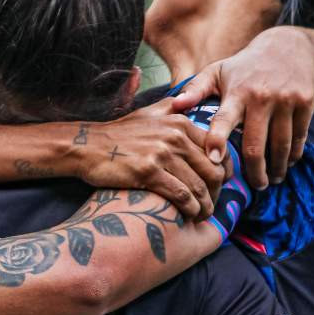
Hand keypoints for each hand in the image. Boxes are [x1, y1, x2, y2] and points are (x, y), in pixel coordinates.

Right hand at [77, 98, 225, 220]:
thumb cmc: (119, 133)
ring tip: (203, 214)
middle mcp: (174, 136)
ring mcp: (162, 154)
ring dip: (205, 205)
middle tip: (213, 203)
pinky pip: (181, 195)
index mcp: (179, 122)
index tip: (221, 185)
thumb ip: (172, 105)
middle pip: (212, 170)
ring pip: (198, 186)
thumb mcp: (148, 112)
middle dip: (217, 192)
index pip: (217, 149)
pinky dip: (190, 208)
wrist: (88, 146)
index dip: (224, 171)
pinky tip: (190, 215)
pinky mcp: (149, 172)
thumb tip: (188, 99)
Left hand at [171, 26, 313, 189]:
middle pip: (255, 145)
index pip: (224, 120)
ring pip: (280, 146)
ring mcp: (286, 100)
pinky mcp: (306, 103)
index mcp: (237, 91)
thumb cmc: (245, 65)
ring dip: (277, 168)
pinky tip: (287, 162)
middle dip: (254, 171)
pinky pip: (299, 137)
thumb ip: (196, 89)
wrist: (289, 46)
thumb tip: (175, 106)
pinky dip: (293, 154)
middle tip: (256, 186)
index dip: (217, 141)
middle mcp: (262, 96)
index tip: (214, 162)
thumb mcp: (218, 70)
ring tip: (272, 179)